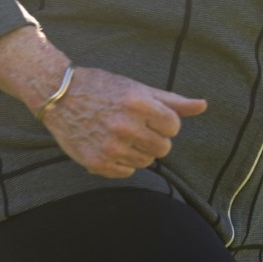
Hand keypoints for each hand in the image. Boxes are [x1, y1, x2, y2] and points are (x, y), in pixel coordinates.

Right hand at [0, 27, 208, 178]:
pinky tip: (110, 146)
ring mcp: (110, 146)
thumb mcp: (138, 89)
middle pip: (163, 148)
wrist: (58, 96)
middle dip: (154, 138)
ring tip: (121, 135)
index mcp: (138, 103)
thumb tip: (203, 105)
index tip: (150, 116)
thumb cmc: (103, 88)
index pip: (173, 126)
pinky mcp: (96, 162)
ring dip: (139, 151)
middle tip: (135, 127)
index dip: (165, 122)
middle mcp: (125, 125)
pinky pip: (127, 172)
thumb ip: (172, 101)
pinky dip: (122, 163)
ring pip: (146, 162)